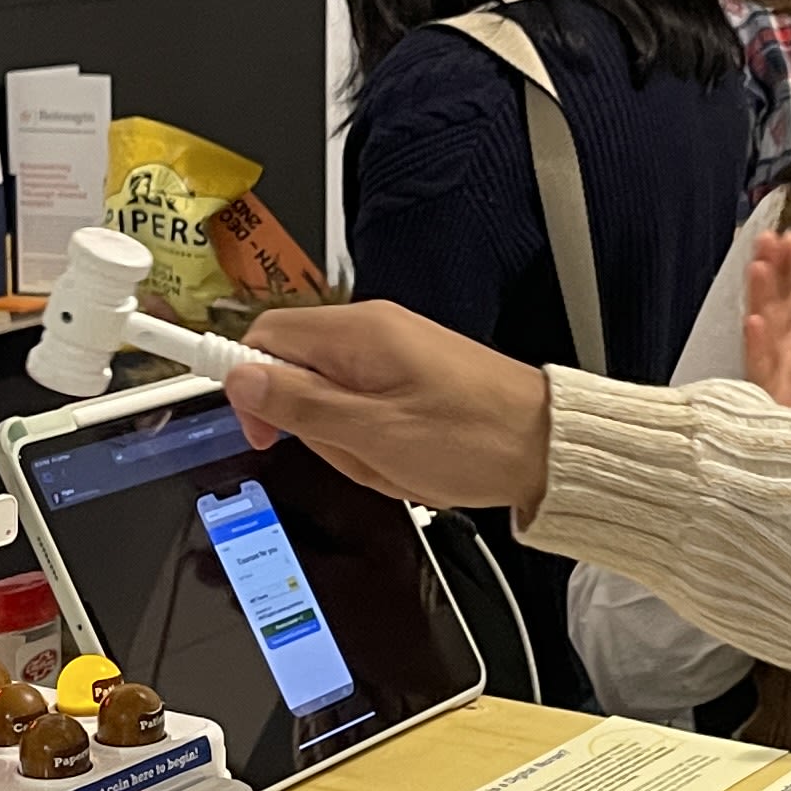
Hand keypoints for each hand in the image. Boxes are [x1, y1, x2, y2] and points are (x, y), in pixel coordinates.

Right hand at [227, 300, 551, 512]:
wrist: (548, 449)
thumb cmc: (476, 438)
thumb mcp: (371, 434)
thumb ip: (299, 406)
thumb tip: (242, 382)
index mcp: (359, 333)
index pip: (266, 337)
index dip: (247, 384)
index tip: (242, 419)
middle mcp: (375, 331)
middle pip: (296, 373)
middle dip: (311, 426)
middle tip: (352, 452)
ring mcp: (395, 354)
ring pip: (330, 400)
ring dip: (348, 442)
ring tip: (392, 459)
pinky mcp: (412, 378)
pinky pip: (365, 411)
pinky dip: (374, 442)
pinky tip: (407, 458)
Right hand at [746, 230, 790, 412]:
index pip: (790, 298)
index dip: (789, 268)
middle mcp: (782, 357)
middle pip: (775, 308)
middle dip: (772, 273)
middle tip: (771, 238)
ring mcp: (774, 379)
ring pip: (765, 333)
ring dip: (761, 300)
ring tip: (759, 266)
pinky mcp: (770, 404)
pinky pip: (763, 373)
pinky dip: (758, 348)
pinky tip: (755, 323)